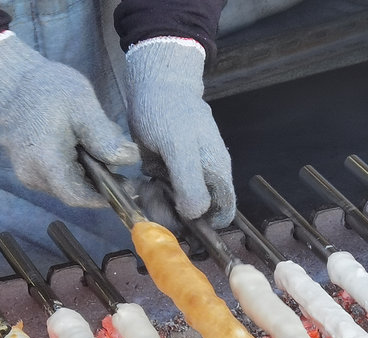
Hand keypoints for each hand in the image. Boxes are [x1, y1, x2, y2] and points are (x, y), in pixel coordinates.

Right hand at [0, 34, 138, 206]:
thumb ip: (105, 137)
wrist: (11, 80)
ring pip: (66, 184)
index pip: (77, 196)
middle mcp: (31, 174)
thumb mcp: (83, 106)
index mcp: (44, 160)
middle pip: (75, 191)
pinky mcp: (26, 169)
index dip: (104, 197)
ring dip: (87, 171)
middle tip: (115, 152)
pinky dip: (74, 166)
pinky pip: (56, 176)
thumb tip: (130, 159)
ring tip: (94, 140)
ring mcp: (25, 173)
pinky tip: (78, 142)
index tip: (128, 187)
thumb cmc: (47, 89)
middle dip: (99, 178)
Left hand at [124, 38, 235, 228]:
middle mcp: (205, 179)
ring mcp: (185, 176)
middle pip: (196, 215)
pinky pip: (163, 194)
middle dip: (174, 215)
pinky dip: (152, 194)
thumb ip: (191, 182)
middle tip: (154, 197)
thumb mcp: (179, 147)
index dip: (205, 225)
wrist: (155, 83)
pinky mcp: (168, 171)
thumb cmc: (169, 112)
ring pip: (176, 207)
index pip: (223, 214)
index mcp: (217, 174)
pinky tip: (144, 181)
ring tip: (147, 186)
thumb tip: (197, 214)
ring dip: (159, 204)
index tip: (180, 220)